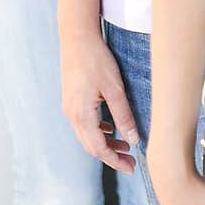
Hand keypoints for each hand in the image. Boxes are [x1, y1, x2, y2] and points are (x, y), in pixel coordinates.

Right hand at [60, 32, 138, 172]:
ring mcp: (69, 107)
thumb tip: (134, 140)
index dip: (116, 161)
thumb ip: (123, 115)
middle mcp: (72, 114)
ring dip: (106, 144)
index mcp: (82, 115)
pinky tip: (111, 128)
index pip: (99, 149)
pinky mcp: (71, 99)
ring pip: (87, 135)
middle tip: (132, 162)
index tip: (132, 168)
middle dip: (111, 156)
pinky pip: (84, 123)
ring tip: (126, 146)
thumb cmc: (96, 59)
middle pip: (91, 146)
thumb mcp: (115, 88)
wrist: (76, 37)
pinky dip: (98, 131)